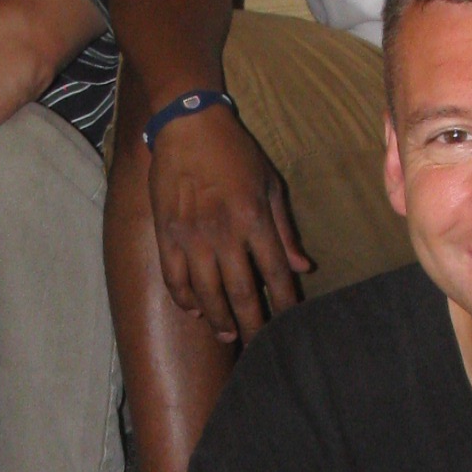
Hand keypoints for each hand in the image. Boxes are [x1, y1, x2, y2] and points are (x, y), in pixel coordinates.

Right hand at [148, 105, 311, 341]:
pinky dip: (184, 299)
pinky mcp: (166, 233)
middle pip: (241, 292)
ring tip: (229, 333)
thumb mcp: (270, 183)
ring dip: (219, 318)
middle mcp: (223, 231)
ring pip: (206, 292)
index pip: (275, 273)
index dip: (285, 302)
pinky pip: (174, 277)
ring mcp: (191, 235)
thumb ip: (285, 229)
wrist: (187, 125)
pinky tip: (195, 311)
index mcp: (254, 218)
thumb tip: (304, 267)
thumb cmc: (235, 152)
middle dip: (253, 323)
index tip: (291, 322)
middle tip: (260, 346)